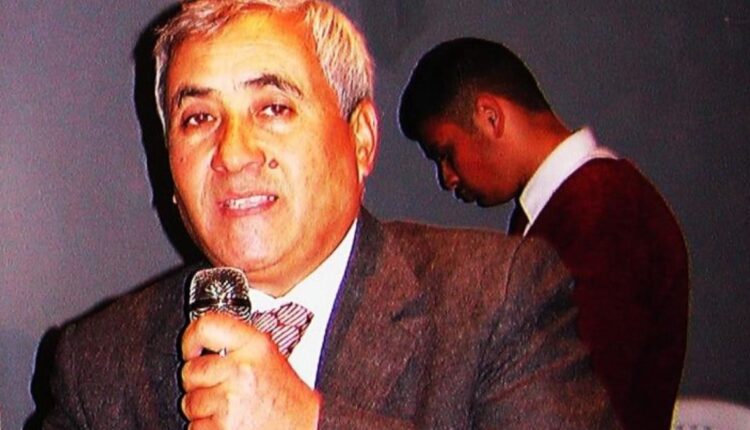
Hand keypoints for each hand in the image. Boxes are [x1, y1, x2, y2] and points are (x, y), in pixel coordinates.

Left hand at [180, 312, 320, 428]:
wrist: (306, 428)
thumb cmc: (289, 400)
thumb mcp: (271, 359)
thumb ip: (240, 347)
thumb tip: (204, 342)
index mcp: (256, 347)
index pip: (208, 326)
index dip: (191, 338)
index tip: (192, 350)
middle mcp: (242, 370)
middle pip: (192, 370)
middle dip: (199, 384)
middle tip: (221, 390)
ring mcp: (230, 400)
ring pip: (190, 402)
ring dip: (203, 410)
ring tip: (231, 411)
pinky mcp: (222, 427)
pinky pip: (196, 427)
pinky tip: (230, 425)